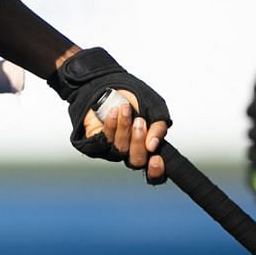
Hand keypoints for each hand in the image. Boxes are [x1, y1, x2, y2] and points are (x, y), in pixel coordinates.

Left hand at [49, 48, 170, 184]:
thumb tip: (153, 146)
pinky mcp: (95, 144)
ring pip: (120, 150)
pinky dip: (110, 125)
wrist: (108, 83)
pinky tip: (112, 112)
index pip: (154, 171)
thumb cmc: (133, 97)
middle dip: (138, 141)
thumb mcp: (154, 108)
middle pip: (137, 161)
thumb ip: (159, 126)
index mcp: (147, 146)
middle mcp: (130, 151)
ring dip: (124, 127)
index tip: (157, 159)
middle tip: (140, 121)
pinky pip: (104, 141)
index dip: (156, 171)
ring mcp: (112, 149)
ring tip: (125, 109)